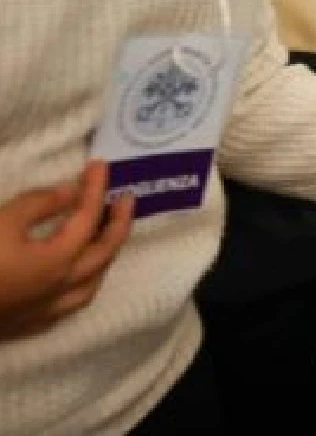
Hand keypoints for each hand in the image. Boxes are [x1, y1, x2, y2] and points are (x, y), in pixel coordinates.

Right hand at [0, 162, 134, 340]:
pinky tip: (77, 279)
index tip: (101, 165)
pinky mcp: (28, 325)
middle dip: (119, 222)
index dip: (96, 188)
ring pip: (93, 284)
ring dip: (106, 257)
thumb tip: (71, 193)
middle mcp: (62, 288)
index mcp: (59, 261)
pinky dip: (84, 286)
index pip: (88, 218)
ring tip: (108, 235)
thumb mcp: (1, 221)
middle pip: (104, 253)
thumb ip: (39, 204)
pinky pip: (71, 305)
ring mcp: (46, 311)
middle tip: (127, 198)